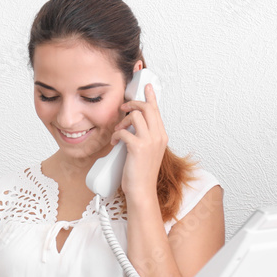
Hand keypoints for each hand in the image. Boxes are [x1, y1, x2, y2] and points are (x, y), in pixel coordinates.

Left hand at [111, 83, 167, 198]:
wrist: (141, 190)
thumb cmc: (141, 172)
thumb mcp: (146, 151)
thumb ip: (143, 137)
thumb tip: (130, 124)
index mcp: (161, 135)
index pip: (157, 111)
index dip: (150, 97)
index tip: (146, 86)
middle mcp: (158, 136)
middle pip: (146, 108)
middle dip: (132, 103)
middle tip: (123, 107)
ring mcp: (150, 141)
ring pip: (135, 116)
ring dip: (122, 121)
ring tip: (118, 131)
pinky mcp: (138, 147)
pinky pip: (123, 131)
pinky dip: (116, 135)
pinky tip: (114, 143)